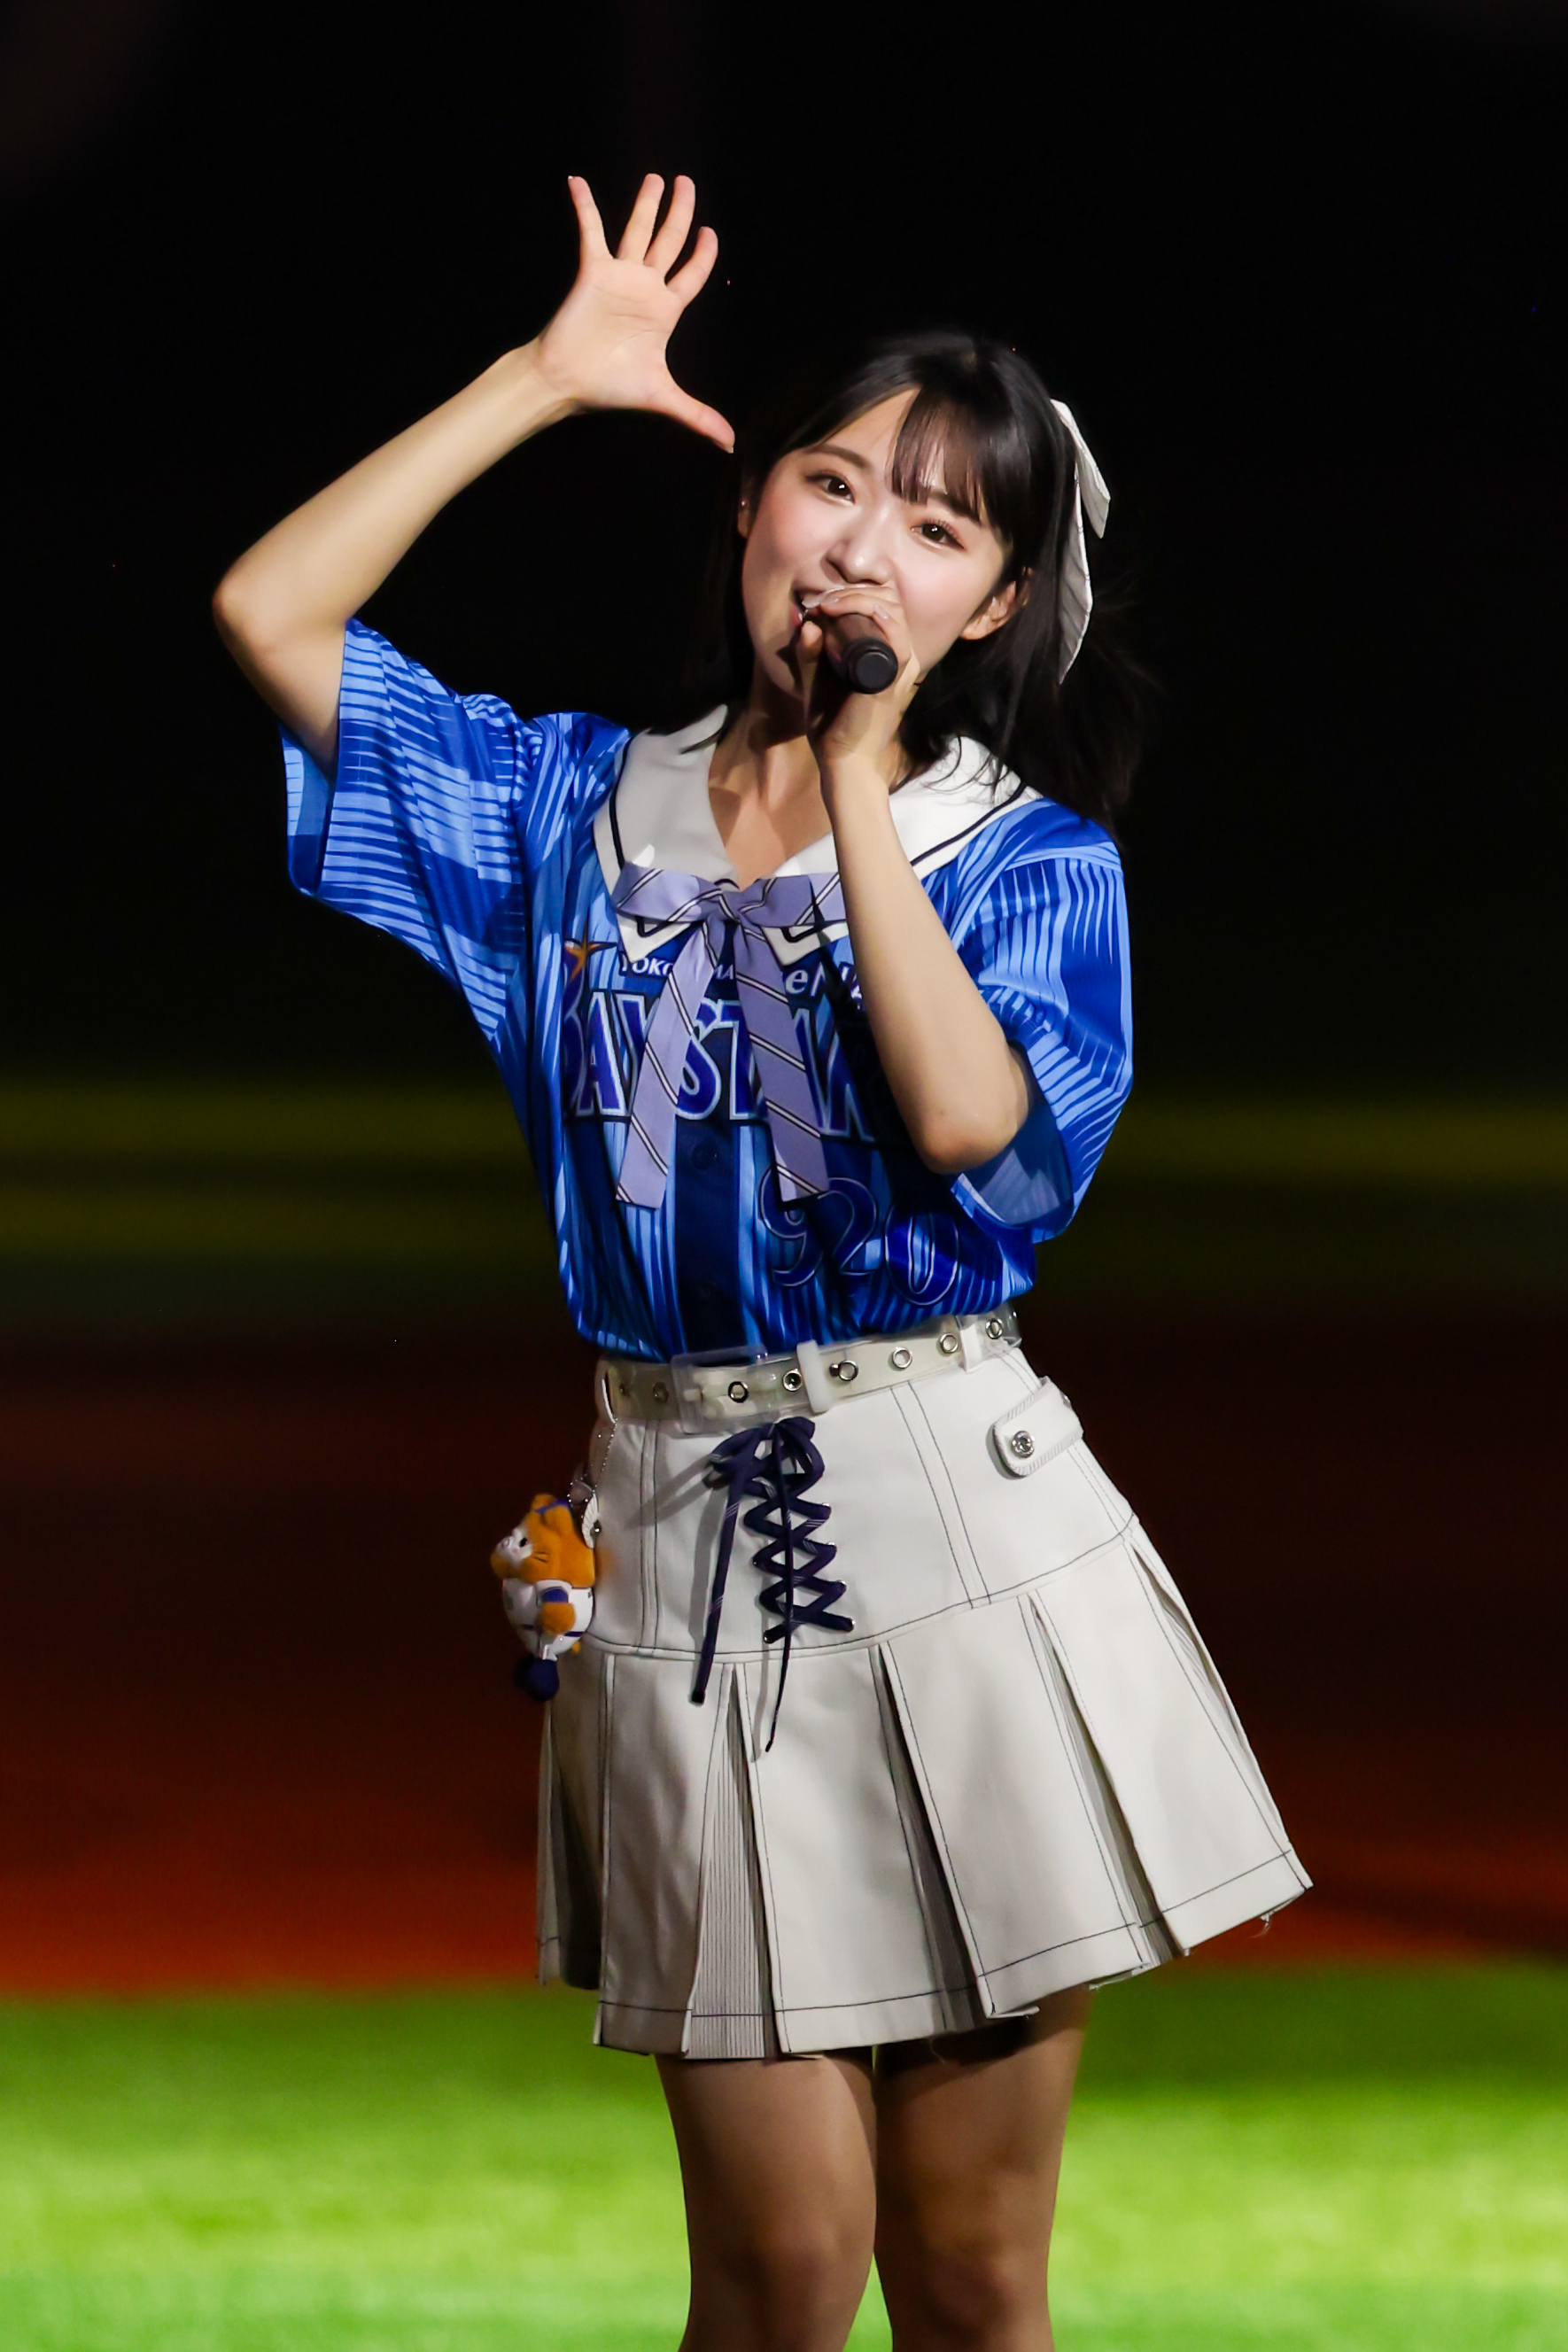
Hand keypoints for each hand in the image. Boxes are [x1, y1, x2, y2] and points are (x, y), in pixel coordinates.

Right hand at [532, 174, 733, 449]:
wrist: (568, 382)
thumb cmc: (610, 388)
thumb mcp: (663, 398)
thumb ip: (698, 416)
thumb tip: (731, 445)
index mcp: (665, 311)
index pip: (692, 274)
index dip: (703, 254)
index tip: (710, 233)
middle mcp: (645, 288)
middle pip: (669, 241)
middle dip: (680, 212)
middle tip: (687, 183)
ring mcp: (619, 277)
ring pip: (637, 230)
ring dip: (646, 203)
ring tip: (657, 177)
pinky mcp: (592, 271)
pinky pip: (590, 231)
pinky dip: (584, 206)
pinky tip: (576, 180)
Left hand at [795, 588, 922, 791]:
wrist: (842, 761)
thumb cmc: (832, 725)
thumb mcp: (817, 681)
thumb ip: (810, 654)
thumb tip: (806, 621)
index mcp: (890, 656)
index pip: (885, 606)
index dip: (855, 593)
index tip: (822, 601)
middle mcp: (903, 658)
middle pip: (890, 601)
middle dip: (853, 591)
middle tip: (822, 601)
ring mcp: (901, 667)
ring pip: (891, 610)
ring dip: (856, 598)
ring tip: (827, 605)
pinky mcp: (893, 678)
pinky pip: (894, 636)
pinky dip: (873, 615)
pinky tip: (847, 610)